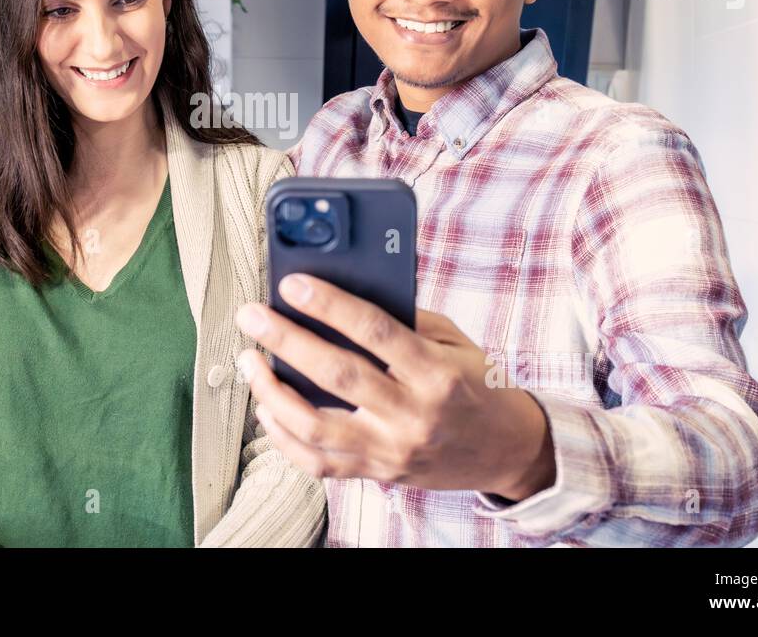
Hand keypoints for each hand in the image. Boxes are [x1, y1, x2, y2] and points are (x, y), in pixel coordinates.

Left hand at [234, 273, 555, 498]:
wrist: (507, 450)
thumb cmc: (476, 386)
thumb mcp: (454, 343)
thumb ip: (405, 321)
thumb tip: (342, 295)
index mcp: (437, 374)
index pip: (376, 332)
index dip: (331, 305)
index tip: (293, 284)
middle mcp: (413, 415)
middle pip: (337, 375)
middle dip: (286, 340)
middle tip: (252, 315)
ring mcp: (392, 450)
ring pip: (315, 426)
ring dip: (272, 391)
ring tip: (250, 361)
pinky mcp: (377, 473)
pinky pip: (317, 462)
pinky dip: (283, 436)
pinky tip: (266, 407)